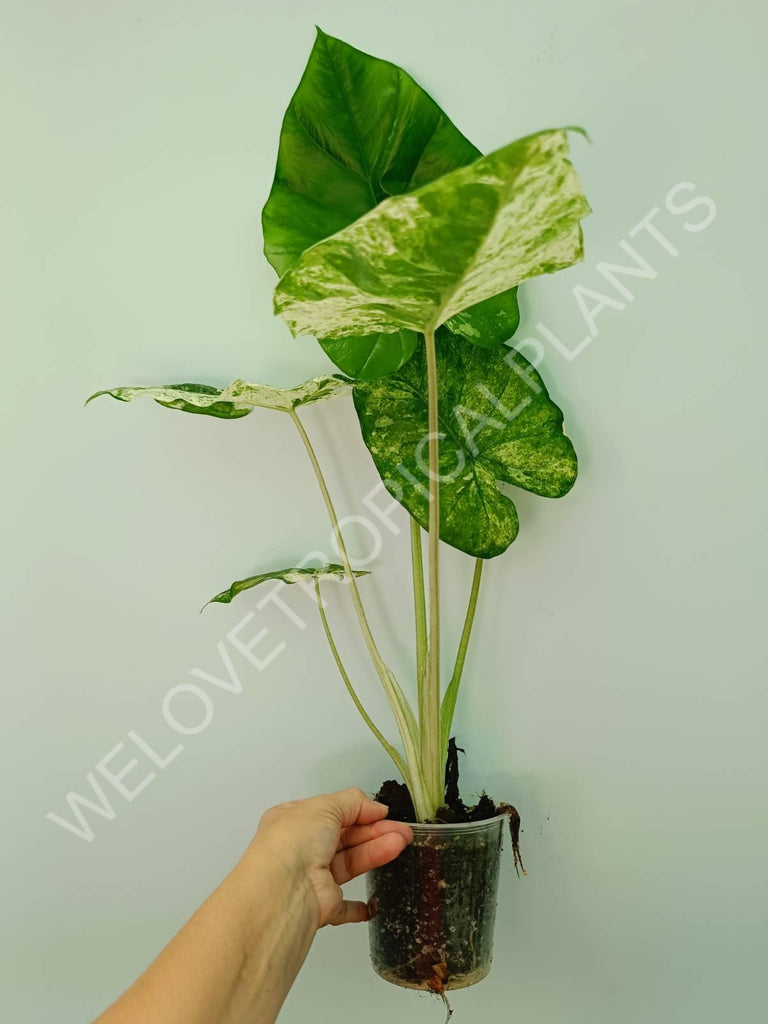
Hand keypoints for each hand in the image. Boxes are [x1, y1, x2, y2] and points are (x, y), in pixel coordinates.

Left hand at [251, 787, 412, 927]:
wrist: (285, 890)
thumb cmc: (293, 842)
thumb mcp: (326, 806)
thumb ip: (354, 802)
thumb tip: (375, 806)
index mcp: (295, 821)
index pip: (333, 812)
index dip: (360, 812)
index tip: (384, 813)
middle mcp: (302, 849)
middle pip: (346, 838)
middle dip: (376, 832)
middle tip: (402, 831)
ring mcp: (313, 877)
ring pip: (351, 863)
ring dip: (376, 852)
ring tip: (400, 844)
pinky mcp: (323, 905)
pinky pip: (344, 907)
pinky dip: (359, 906)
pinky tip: (374, 902)